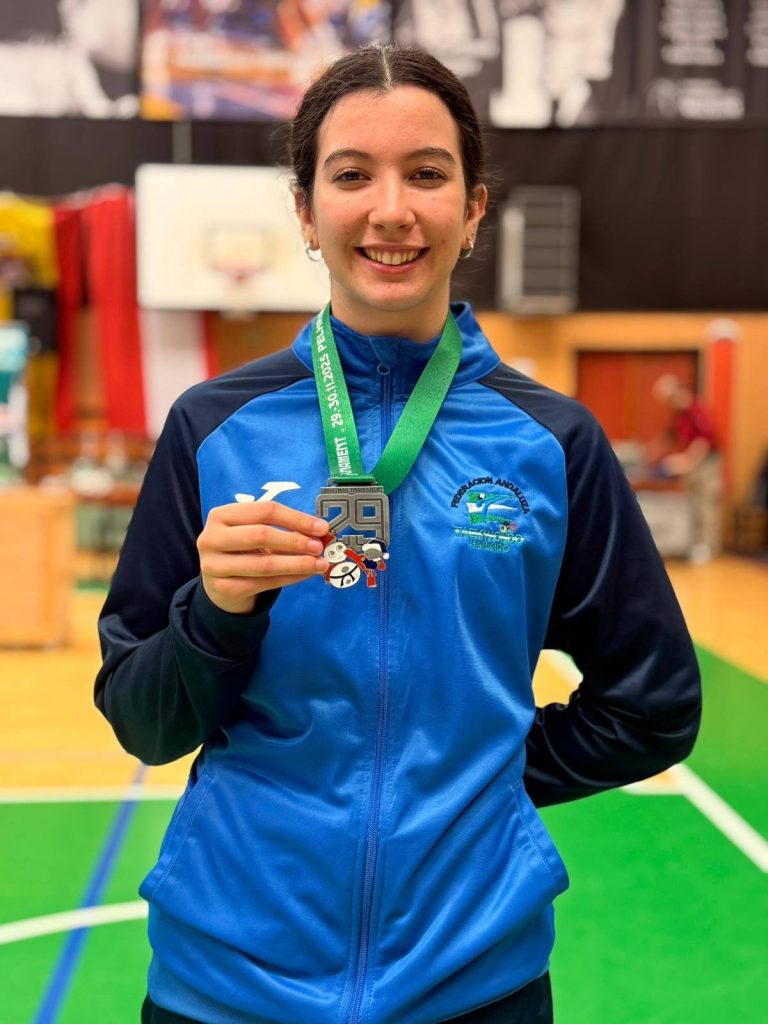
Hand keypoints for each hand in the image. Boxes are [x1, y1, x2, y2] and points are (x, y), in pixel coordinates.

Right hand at [197, 501, 329, 613]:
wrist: (217, 583)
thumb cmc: (241, 550)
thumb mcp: (253, 532)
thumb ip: (281, 529)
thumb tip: (318, 532)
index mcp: (221, 515)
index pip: (264, 510)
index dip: (295, 518)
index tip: (320, 527)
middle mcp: (212, 538)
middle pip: (260, 535)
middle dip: (294, 541)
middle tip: (319, 547)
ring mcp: (214, 565)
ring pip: (264, 564)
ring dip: (297, 564)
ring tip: (319, 564)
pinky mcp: (223, 588)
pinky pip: (264, 583)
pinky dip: (289, 578)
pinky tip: (305, 574)